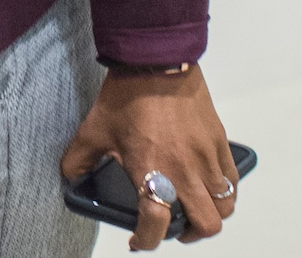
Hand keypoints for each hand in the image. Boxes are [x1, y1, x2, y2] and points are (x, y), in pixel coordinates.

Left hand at [60, 65, 235, 247]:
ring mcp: (206, 158)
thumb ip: (79, 160)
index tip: (139, 242)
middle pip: (205, 224)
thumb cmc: (126, 95)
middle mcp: (184, 170)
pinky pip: (231, 179)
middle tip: (173, 229)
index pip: (156, 223)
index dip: (147, 240)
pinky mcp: (219, 143)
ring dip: (210, 215)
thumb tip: (69, 178)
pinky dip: (223, 191)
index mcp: (151, 170)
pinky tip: (206, 186)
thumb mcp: (93, 130)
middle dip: (189, 235)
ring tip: (193, 210)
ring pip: (224, 205)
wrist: (156, 61)